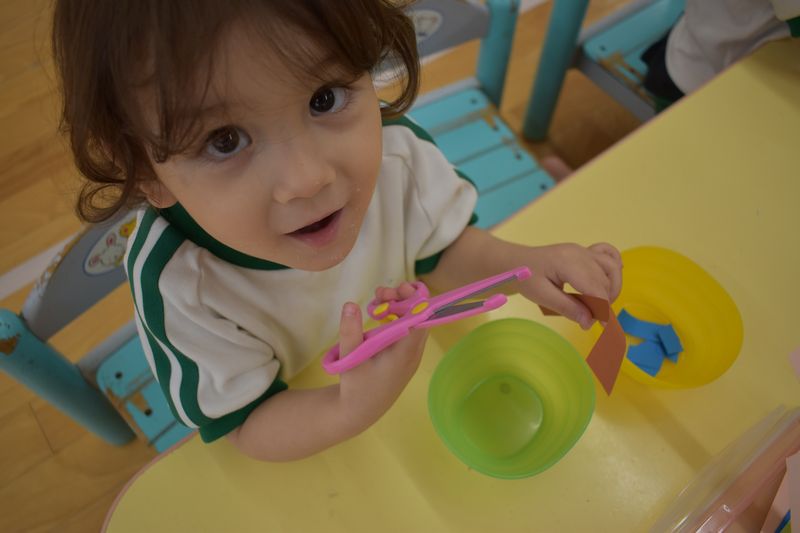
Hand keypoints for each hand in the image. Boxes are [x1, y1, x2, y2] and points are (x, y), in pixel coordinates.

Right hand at [335, 294, 427, 429]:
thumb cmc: (356, 387)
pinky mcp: (405, 355)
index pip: (421, 320)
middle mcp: (413, 352)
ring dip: (399, 307)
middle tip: (380, 292)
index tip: (396, 290)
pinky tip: (380, 314)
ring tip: (378, 299)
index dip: (414, 300)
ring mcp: (411, 354)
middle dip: (403, 298)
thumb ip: (349, 332)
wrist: (360, 411)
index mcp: (405, 353)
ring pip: (414, 321)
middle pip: (419, 316)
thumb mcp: (350, 359)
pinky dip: (397, 317)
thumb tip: (350, 304)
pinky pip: (408, 329)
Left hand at [518, 242, 622, 329]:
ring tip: (599, 305)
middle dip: (603, 303)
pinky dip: (614, 268)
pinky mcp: (584, 252)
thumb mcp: (541, 295)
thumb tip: (589, 322)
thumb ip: (567, 308)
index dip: (602, 309)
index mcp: (568, 263)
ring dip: (611, 288)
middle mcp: (579, 253)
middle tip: (590, 319)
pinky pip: (608, 254)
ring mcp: (583, 250)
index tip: (603, 326)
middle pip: (604, 281)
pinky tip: (609, 282)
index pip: (595, 288)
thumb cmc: (525, 277)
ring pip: (611, 268)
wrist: (516, 262)